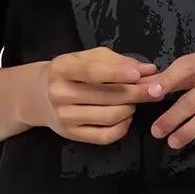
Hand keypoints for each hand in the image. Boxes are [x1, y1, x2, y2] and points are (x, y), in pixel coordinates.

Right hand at [33, 47, 158, 143]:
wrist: (39, 95)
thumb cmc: (70, 72)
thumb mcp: (88, 58)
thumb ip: (118, 61)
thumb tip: (148, 71)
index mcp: (62, 69)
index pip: (93, 72)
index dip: (118, 73)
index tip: (140, 75)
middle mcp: (60, 94)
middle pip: (108, 96)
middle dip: (137, 93)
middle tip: (155, 90)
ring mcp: (65, 117)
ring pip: (110, 116)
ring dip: (130, 109)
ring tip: (133, 101)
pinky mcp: (72, 135)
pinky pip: (106, 136)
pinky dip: (123, 127)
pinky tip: (125, 118)